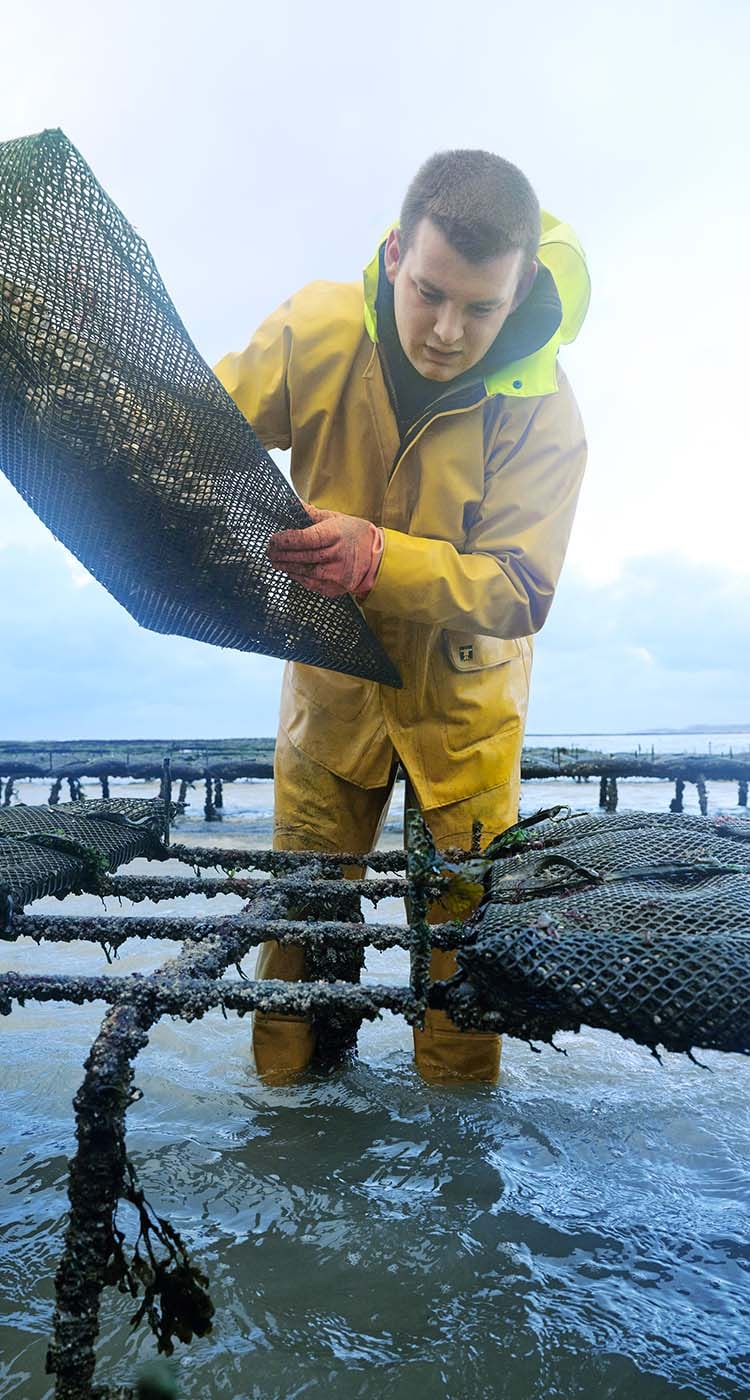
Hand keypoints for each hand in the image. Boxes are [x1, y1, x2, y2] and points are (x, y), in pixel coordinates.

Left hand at [267, 504, 383, 597]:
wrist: (376, 556)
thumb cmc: (353, 534)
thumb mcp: (335, 518)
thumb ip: (311, 514)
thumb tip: (291, 502)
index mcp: (335, 534)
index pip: (306, 538)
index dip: (286, 540)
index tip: (273, 539)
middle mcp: (337, 554)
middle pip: (303, 556)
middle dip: (282, 555)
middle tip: (269, 552)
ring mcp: (338, 573)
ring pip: (306, 572)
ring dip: (288, 568)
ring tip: (275, 563)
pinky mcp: (338, 587)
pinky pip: (314, 584)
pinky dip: (300, 579)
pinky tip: (291, 573)